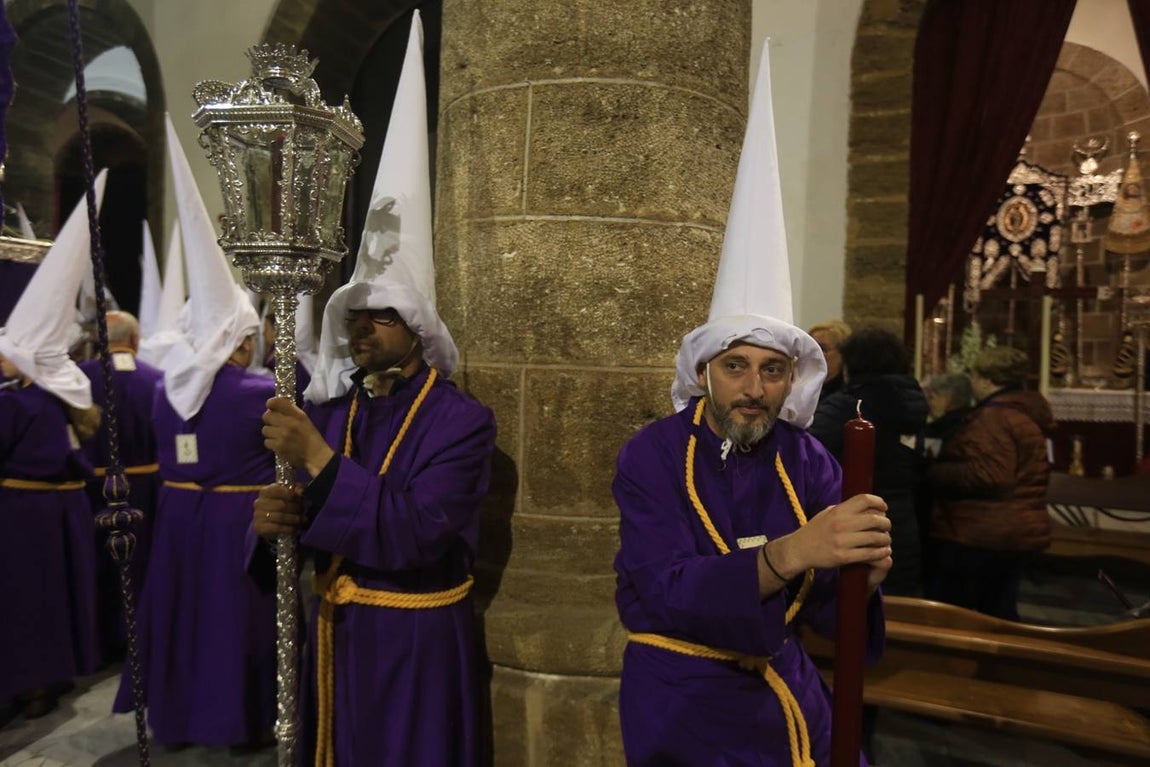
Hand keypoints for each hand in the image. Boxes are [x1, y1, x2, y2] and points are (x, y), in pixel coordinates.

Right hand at [253, 483, 304, 536]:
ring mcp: (258, 515)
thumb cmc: (282, 504)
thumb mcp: (289, 494)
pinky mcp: (259, 528)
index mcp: (265, 491)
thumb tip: (301, 491)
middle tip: (303, 510)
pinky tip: (295, 529)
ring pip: (280, 517)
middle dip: (295, 508)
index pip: (276, 490)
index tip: (300, 497)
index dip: (290, 494)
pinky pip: (277, 528)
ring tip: (302, 520)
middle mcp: (259, 503)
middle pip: (281, 505)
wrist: (269, 521)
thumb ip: (296, 490)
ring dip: (294, 519)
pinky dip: (288, 529)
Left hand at [262, 397, 334, 475]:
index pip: (276, 402)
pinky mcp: (278, 447)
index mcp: (297, 414)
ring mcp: (282, 435)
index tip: (272, 408)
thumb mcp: (304, 419)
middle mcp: (289, 423)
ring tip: (278, 436)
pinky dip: (272, 444)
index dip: (271, 404)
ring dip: (270, 433)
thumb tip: (274, 407)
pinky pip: (267, 442)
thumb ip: (291, 412)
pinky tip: (279, 444)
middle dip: (269, 420)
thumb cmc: (310, 437)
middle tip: (275, 425)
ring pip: (265, 430)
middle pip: (266, 416)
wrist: (316, 456)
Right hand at [768, 493, 891, 577]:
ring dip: (886, 539)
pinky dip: (881, 552)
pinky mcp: (843, 557)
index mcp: (837, 511)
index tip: (884, 508)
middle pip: (874, 519)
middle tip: (886, 527)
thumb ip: (846, 509)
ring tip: (886, 540)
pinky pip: (869, 554)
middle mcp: (840, 524)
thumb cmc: (815, 530)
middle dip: (886, 523)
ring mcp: (842, 541)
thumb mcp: (827, 513)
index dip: (879, 502)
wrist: (799, 550)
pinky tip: (883, 551)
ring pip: (875, 538)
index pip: (864, 500)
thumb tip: (869, 506)